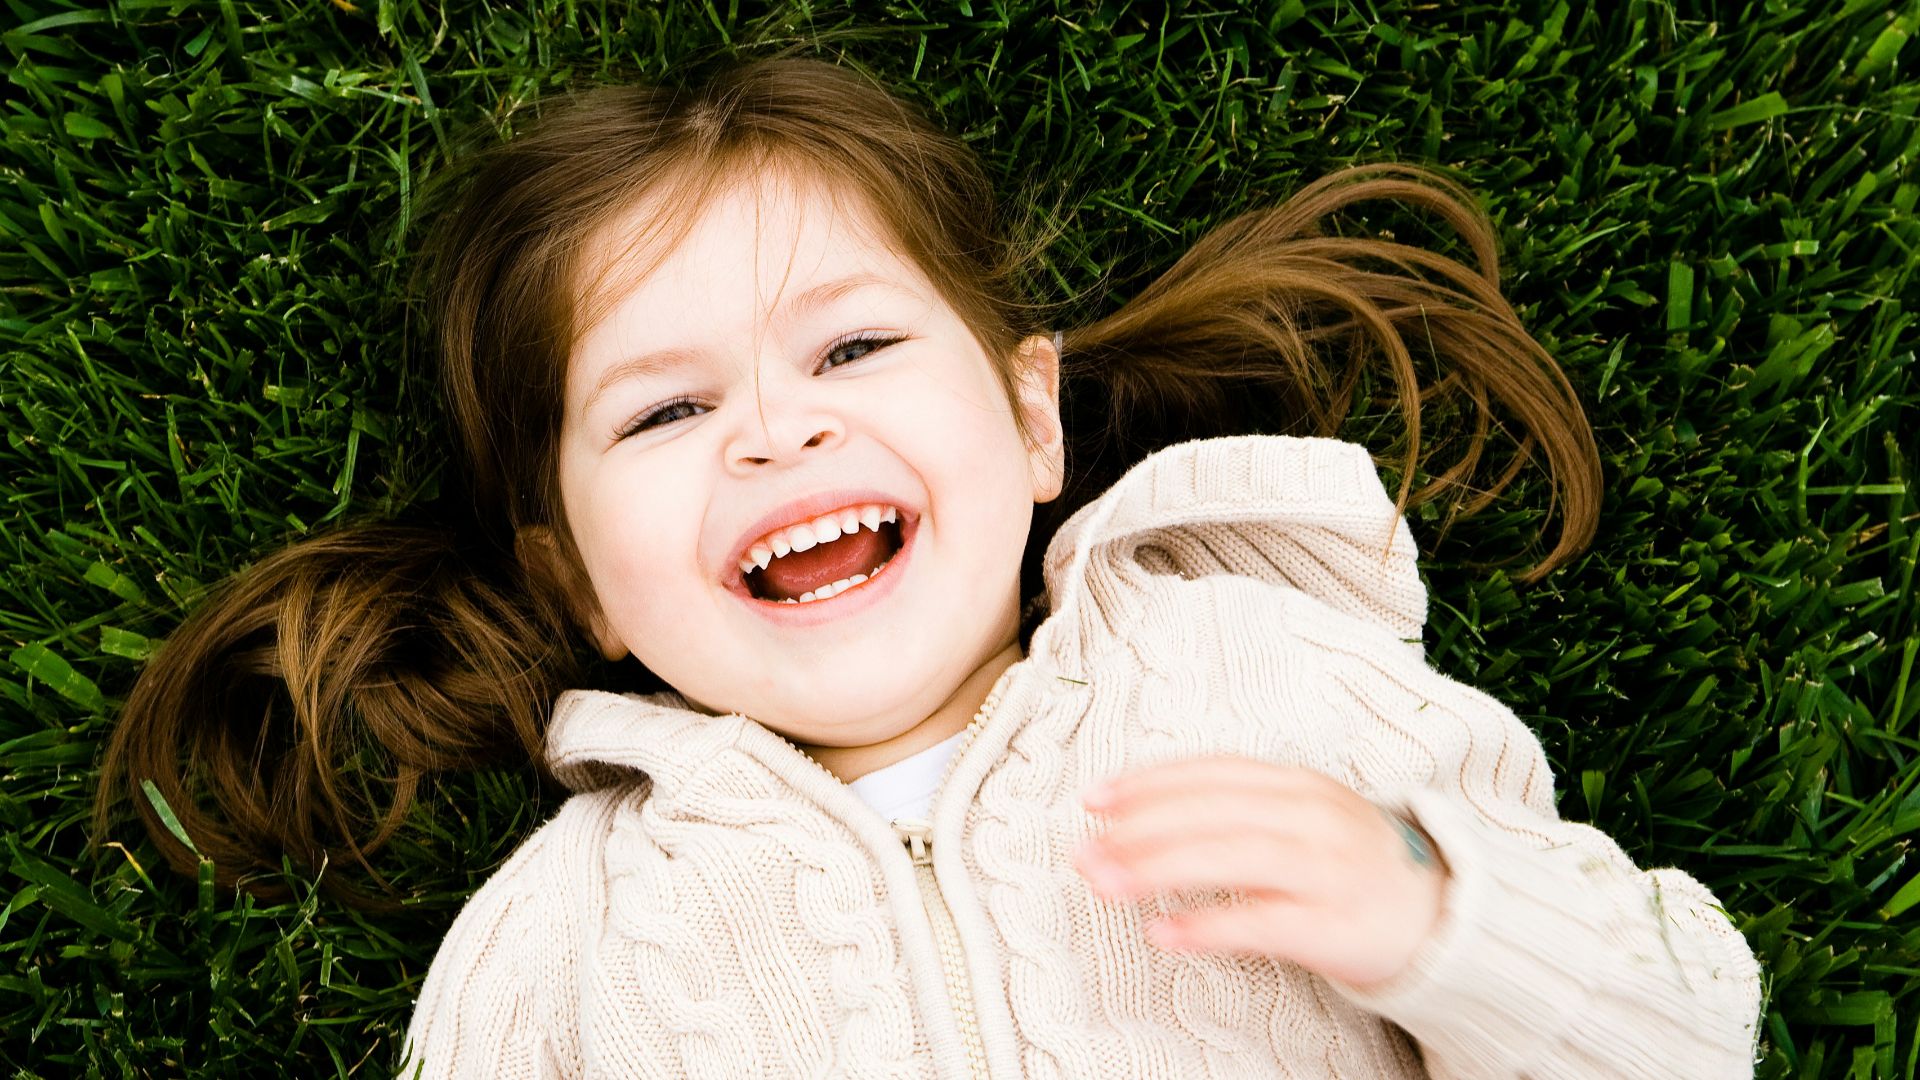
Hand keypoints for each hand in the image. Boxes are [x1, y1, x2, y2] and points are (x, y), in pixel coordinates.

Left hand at [1072, 754, 1448, 989]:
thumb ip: (1237, 810)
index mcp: (1297, 784)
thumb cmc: (1350, 866)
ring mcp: (1326, 869)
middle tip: (1083, 849)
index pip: (1211, 772)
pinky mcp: (1334, 925)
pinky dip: (1206, 925)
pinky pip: (1261, 922)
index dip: (1149, 782)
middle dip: (1138, 828)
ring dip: (1157, 869)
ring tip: (1104, 882)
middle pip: (1212, 811)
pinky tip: (1162, 934)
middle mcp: (1312, 816)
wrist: (1441, 916)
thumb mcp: (1301, 817)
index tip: (1094, 799)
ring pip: (1230, 856)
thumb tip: (1143, 817)